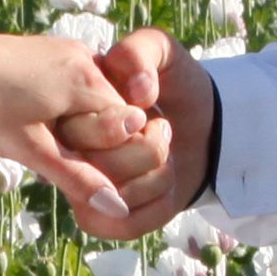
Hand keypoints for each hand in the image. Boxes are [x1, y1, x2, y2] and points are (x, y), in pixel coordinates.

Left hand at [0, 28, 149, 216]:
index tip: (67, 162)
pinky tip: (25, 115)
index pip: (128, 127)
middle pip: (111, 112)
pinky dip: (59, 106)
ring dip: (71, 124)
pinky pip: (71, 83)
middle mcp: (84, 56)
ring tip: (28, 132)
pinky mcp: (47, 48)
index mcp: (88, 79)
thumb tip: (118, 210)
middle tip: (41, 150)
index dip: (103, 154)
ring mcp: (65, 49)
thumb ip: (77, 178)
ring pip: (89, 99)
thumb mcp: (30, 150)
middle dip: (86, 139)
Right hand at [65, 30, 217, 241]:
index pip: (83, 131)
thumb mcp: (161, 49)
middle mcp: (70, 151)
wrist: (207, 121)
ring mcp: (84, 189)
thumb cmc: (175, 84)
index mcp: (72, 110)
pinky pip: (124, 225)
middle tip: (160, 131)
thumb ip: (140, 51)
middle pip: (101, 169)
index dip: (124, 128)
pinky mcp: (105, 218)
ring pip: (115, 201)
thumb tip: (137, 93)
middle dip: (149, 152)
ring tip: (166, 159)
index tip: (147, 113)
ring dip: (158, 179)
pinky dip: (158, 208)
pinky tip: (166, 188)